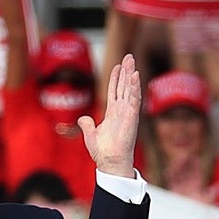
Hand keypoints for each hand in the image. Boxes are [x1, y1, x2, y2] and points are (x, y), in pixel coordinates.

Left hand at [78, 55, 142, 174]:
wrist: (110, 162)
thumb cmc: (103, 152)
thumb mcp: (90, 135)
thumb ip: (87, 124)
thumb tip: (82, 118)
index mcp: (113, 112)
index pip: (114, 90)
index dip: (116, 78)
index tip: (118, 65)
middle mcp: (122, 110)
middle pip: (124, 86)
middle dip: (126, 71)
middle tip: (129, 56)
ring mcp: (128, 112)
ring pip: (130, 89)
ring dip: (131, 74)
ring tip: (132, 60)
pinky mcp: (132, 117)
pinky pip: (134, 99)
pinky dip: (135, 87)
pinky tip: (135, 76)